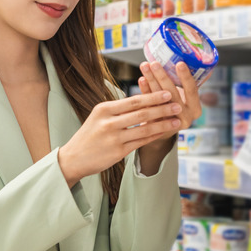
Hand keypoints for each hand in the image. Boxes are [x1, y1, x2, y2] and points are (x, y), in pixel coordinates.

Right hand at [57, 91, 181, 186]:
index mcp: (104, 109)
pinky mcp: (118, 152)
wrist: (73, 158)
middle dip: (162, 108)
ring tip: (177, 120)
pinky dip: (155, 136)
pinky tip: (165, 132)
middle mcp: (108, 122)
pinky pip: (141, 142)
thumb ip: (118, 109)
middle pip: (141, 112)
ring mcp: (114, 138)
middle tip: (177, 104)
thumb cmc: (89, 135)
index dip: (152, 96)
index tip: (167, 93)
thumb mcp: (98, 116)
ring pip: (144, 128)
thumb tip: (143, 99)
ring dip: (163, 123)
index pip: (133, 100)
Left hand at [138, 61, 202, 140]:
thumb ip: (182, 84)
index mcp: (195, 109)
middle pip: (172, 94)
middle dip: (162, 76)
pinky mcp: (155, 125)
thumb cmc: (177, 107)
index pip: (192, 91)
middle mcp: (185, 117)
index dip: (186, 77)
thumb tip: (176, 57)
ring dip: (151, 80)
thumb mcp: (185, 98)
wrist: (165, 130)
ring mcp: (169, 123)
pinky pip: (148, 106)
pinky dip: (145, 91)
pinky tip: (141, 79)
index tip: (179, 63)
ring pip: (159, 99)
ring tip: (145, 66)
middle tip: (154, 63)